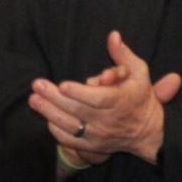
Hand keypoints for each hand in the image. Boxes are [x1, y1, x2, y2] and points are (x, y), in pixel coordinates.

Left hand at [29, 31, 181, 165]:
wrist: (147, 132)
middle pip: (78, 111)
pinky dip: (56, 129)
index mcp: (121, 101)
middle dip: (54, 98)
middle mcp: (109, 120)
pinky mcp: (92, 146)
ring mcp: (99, 135)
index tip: (63, 85)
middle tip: (37, 86)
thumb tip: (113, 35)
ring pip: (70, 126)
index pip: (98, 99)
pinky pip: (69, 140)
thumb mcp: (138, 72)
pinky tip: (46, 116)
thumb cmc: (140, 96)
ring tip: (33, 100)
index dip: (79, 93)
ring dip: (49, 112)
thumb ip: (123, 54)